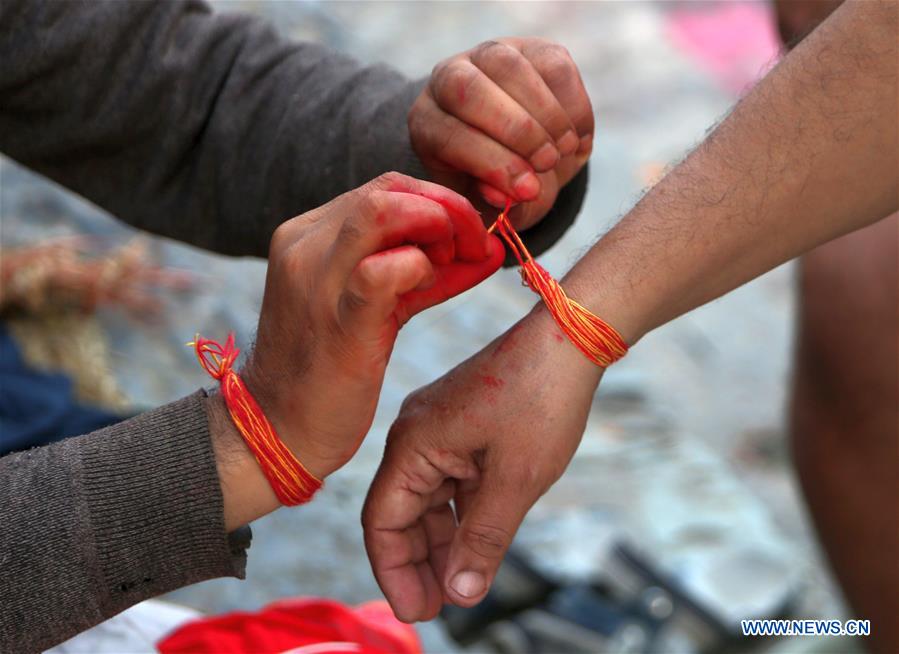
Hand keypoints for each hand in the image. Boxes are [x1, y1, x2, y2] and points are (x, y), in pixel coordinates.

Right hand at [243, 172, 504, 480]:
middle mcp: (305, 245)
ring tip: (453, 262)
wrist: (277, 429)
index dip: (439, 202)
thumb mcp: (375, 305)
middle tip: (474, 246)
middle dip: (447, 208)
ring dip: (437, 226)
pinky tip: (427, 286)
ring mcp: (317, 280)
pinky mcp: (338, 322)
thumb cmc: (330, 369)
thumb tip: (488, 249)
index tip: (469, 237)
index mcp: (309, 234)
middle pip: (389, 188)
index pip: (385, 188)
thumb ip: (423, 272)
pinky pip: (383, 271)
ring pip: (382, 210)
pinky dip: (421, 268)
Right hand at [362, 309, 601, 620]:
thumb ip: (483, 540)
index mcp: (413, 443)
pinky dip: (460, 515)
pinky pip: (450, 480)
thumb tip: (460, 595)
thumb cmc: (541, 397)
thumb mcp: (515, 479)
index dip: (395, 572)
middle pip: (401, 513)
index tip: (419, 612)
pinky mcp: (463, 425)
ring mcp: (440, 429)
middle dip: (418, 564)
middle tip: (439, 610)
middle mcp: (416, 434)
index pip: (383, 522)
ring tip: (459, 586)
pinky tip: (476, 544)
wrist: (570, 336)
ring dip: (441, 543)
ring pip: (428, 500)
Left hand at [410, 38, 593, 229]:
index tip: (528, 190)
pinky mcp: (531, 48)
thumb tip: (509, 195)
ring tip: (564, 150)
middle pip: (469, 89)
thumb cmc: (496, 185)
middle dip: (516, 130)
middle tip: (548, 163)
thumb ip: (495, 202)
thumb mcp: (489, 205)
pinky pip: (552, 65)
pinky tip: (577, 137)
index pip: (448, 134)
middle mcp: (446, 80)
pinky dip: (572, 104)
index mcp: (428, 124)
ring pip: (510, 68)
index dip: (491, 163)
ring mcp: (487, 57)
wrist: (521, 156)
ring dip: (546, 114)